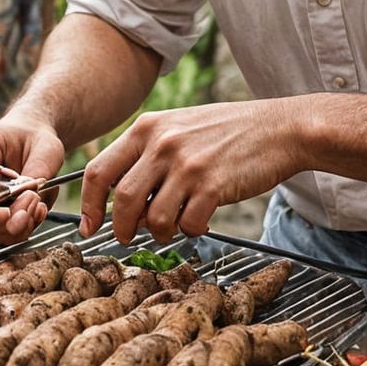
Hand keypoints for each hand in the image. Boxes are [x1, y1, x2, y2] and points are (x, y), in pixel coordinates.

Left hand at [79, 100, 304, 243]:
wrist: (278, 129)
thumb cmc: (226, 133)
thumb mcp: (177, 128)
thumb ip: (147, 156)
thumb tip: (123, 202)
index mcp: (146, 128)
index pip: (99, 171)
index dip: (88, 205)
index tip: (89, 226)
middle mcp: (162, 143)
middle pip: (121, 199)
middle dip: (120, 227)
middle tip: (127, 237)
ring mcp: (187, 164)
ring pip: (153, 218)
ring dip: (159, 232)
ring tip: (173, 226)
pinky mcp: (212, 185)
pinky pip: (187, 225)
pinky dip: (190, 231)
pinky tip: (200, 220)